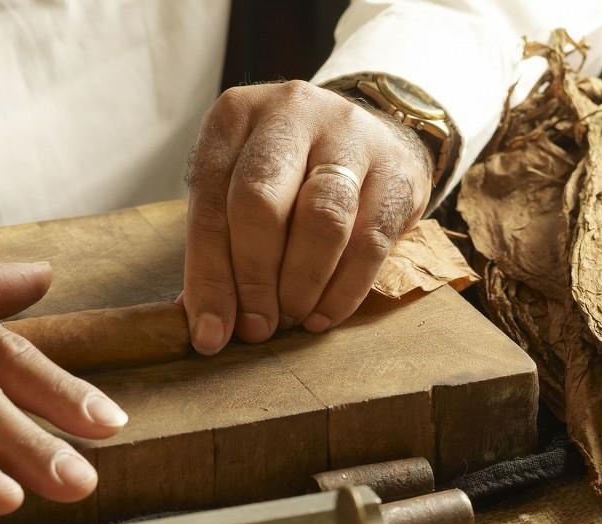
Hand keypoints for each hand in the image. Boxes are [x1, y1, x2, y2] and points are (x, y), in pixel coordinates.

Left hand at [183, 81, 433, 352]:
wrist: (369, 139)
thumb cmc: (286, 178)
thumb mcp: (237, 194)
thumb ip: (216, 251)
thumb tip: (205, 327)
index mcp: (235, 118)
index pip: (210, 201)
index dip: (208, 275)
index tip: (211, 333)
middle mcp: (290, 111)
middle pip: (261, 200)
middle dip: (254, 277)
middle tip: (256, 327)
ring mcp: (349, 134)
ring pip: (322, 218)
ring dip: (302, 283)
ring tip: (292, 318)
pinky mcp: (396, 169)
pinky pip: (370, 240)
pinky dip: (343, 290)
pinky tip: (324, 315)